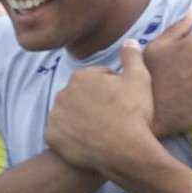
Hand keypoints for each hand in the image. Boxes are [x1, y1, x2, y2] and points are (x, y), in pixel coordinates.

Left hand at [46, 41, 157, 174]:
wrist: (125, 151)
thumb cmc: (134, 113)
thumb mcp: (140, 79)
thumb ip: (132, 57)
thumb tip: (129, 41)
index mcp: (82, 76)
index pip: (98, 79)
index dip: (114, 90)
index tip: (124, 103)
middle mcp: (63, 92)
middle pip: (82, 96)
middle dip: (94, 103)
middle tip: (113, 118)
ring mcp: (55, 116)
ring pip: (70, 115)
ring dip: (81, 120)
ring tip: (101, 132)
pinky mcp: (51, 137)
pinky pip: (61, 135)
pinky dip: (71, 138)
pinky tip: (88, 143)